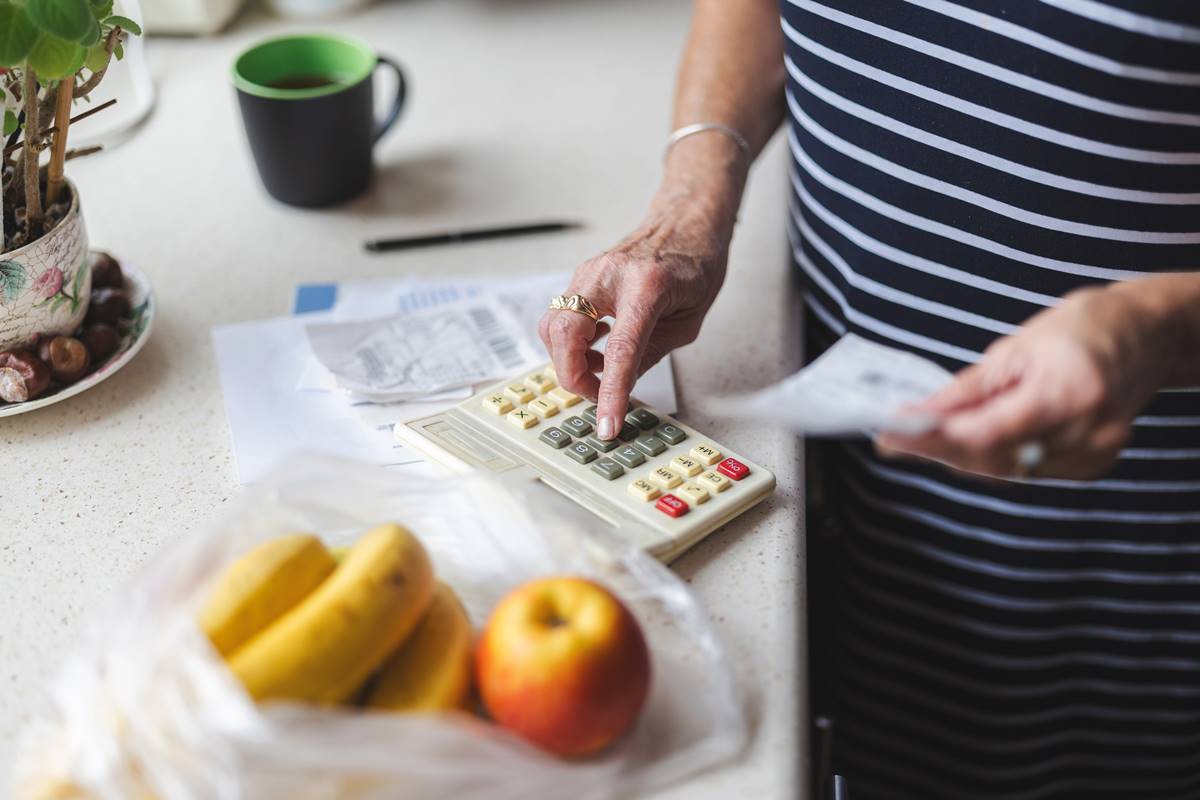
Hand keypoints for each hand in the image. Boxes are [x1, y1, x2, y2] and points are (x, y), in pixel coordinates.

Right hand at [539, 197, 730, 438]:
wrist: (685, 222)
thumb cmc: (694, 265)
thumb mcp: (686, 321)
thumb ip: (650, 354)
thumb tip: (620, 387)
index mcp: (647, 286)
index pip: (620, 349)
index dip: (610, 392)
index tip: (607, 425)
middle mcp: (608, 275)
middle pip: (565, 336)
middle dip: (574, 377)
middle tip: (598, 397)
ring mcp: (587, 274)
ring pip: (552, 327)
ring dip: (569, 362)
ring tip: (600, 373)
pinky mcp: (579, 279)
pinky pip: (560, 319)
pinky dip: (570, 345)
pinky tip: (597, 351)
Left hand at [875, 285, 1171, 479]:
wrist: (1145, 337)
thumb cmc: (1080, 330)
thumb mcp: (1015, 348)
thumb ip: (967, 390)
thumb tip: (919, 412)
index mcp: (1067, 392)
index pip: (987, 431)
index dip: (934, 437)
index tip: (891, 433)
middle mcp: (1086, 431)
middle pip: (993, 457)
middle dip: (936, 449)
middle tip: (891, 440)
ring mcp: (1094, 453)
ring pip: (1006, 470)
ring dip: (959, 457)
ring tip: (917, 440)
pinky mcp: (1092, 464)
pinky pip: (1027, 470)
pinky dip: (992, 458)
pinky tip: (963, 445)